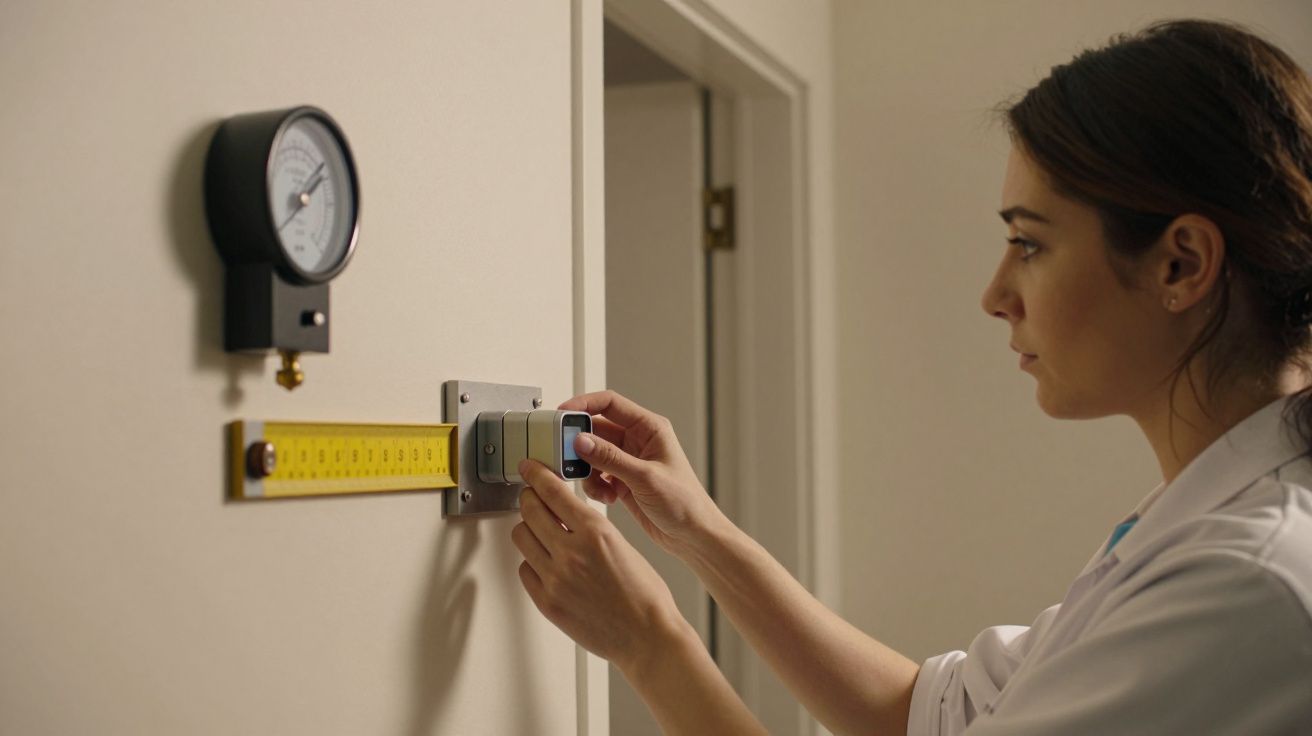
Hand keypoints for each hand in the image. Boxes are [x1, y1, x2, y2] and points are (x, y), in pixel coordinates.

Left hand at [512, 458, 689, 672]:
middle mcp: (571, 552)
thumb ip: (591, 528)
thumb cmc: (645, 595)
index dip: (537, 474)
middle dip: (529, 498)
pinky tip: (546, 562)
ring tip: (541, 532)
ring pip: (521, 537)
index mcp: (595, 532)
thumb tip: (566, 514)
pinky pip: (524, 570)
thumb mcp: (623, 544)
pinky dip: (532, 562)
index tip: (529, 468)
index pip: (552, 491)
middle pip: (530, 510)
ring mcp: (555, 578)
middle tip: (532, 497)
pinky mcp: (547, 602)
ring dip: (529, 529)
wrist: (648, 636)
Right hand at [560, 390, 725, 557]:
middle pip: (597, 430)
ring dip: (587, 470)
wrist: (693, 535)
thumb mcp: (645, 477)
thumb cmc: (685, 503)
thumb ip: (610, 458)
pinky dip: (594, 485)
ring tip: (597, 486)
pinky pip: (596, 475)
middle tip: (567, 457)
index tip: (562, 414)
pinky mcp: (622, 480)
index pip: (610, 403)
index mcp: (650, 428)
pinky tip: (608, 497)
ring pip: (593, 454)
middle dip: (580, 444)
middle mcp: (637, 441)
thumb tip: (581, 441)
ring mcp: (628, 461)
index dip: (584, 404)